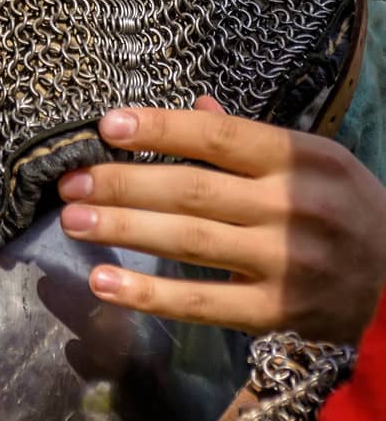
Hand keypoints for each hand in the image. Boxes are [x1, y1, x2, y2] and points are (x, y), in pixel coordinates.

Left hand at [58, 98, 385, 342]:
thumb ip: (251, 137)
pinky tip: (107, 282)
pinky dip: (151, 294)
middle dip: (124, 182)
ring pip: (189, 241)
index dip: (159, 128)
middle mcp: (292, 207)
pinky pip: (204, 303)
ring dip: (124, 228)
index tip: (107, 125)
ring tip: (74, 219)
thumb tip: (195, 106)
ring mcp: (285, 263)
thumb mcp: (316, 160)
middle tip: (69, 180)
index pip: (216, 136)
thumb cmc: (350, 209)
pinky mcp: (279, 314)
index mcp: (299, 157)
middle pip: (192, 189)